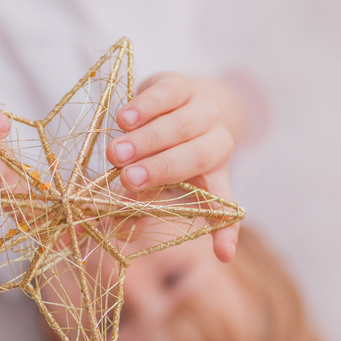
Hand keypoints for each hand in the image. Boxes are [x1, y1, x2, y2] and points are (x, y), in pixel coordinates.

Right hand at [107, 73, 240, 261]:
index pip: (224, 206)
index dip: (224, 232)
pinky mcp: (183, 85)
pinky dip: (145, 107)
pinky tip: (123, 118)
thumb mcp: (157, 184)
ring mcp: (203, 111)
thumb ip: (143, 205)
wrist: (177, 100)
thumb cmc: (163, 153)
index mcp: (215, 176)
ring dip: (147, 140)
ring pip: (180, 126)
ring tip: (116, 153)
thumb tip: (123, 229)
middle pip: (194, 157)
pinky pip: (167, 95)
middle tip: (127, 179)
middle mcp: (216, 143)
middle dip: (159, 169)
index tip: (222, 255)